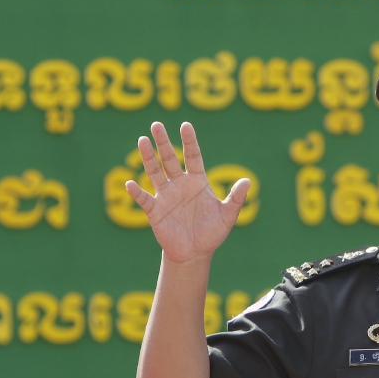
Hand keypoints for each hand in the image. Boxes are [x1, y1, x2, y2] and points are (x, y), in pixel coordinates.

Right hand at [125, 122, 249, 263]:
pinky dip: (137, 192)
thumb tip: (247, 181)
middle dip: (163, 142)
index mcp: (197, 182)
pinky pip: (145, 199)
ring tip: (142, 140)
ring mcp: (166, 196)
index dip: (189, 141)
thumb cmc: (212, 233)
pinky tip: (130, 184)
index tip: (185, 125)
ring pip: (155, 172)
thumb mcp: (228, 215)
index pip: (193, 156)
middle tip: (157, 124)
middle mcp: (179, 184)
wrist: (196, 253)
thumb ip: (236, 198)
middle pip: (170, 159)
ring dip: (149, 158)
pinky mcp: (155, 211)